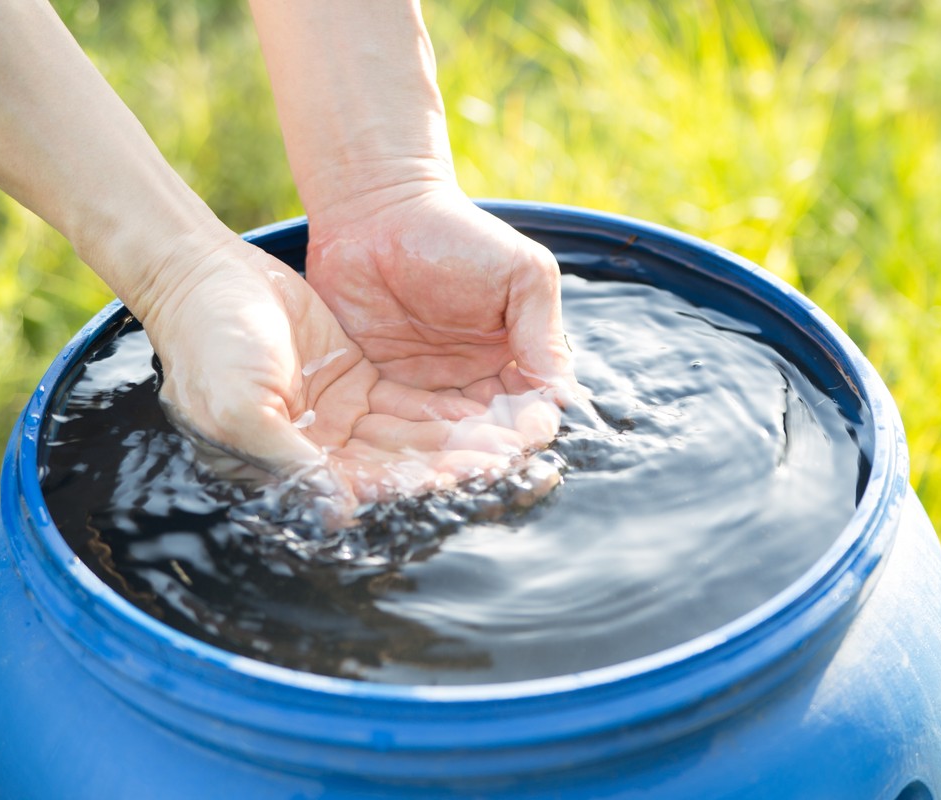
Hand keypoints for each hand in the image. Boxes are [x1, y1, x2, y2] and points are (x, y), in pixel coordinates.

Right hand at [145, 235, 537, 506]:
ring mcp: (341, 417)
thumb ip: (291, 463)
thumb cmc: (210, 344)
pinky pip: (409, 403)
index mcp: (295, 467)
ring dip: (460, 439)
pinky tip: (487, 409)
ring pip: (412, 436)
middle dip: (457, 463)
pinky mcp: (356, 383)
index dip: (426, 481)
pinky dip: (445, 408)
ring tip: (512, 437)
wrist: (201, 277)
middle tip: (513, 458)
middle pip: (402, 465)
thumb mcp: (243, 407)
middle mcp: (324, 451)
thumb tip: (341, 512)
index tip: (478, 473)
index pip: (373, 484)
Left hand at [304, 183, 575, 458]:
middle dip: (486, 454)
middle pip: (486, 434)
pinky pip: (390, 426)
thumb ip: (542, 333)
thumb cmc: (457, 234)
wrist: (376, 210)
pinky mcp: (376, 389)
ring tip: (440, 474)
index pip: (530, 408)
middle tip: (482, 469)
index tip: (524, 438)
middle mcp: (472, 382)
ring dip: (442, 459)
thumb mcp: (519, 275)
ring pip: (440, 439)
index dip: (529, 426)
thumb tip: (565, 396)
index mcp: (514, 359)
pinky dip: (397, 444)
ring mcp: (424, 389)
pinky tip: (397, 459)